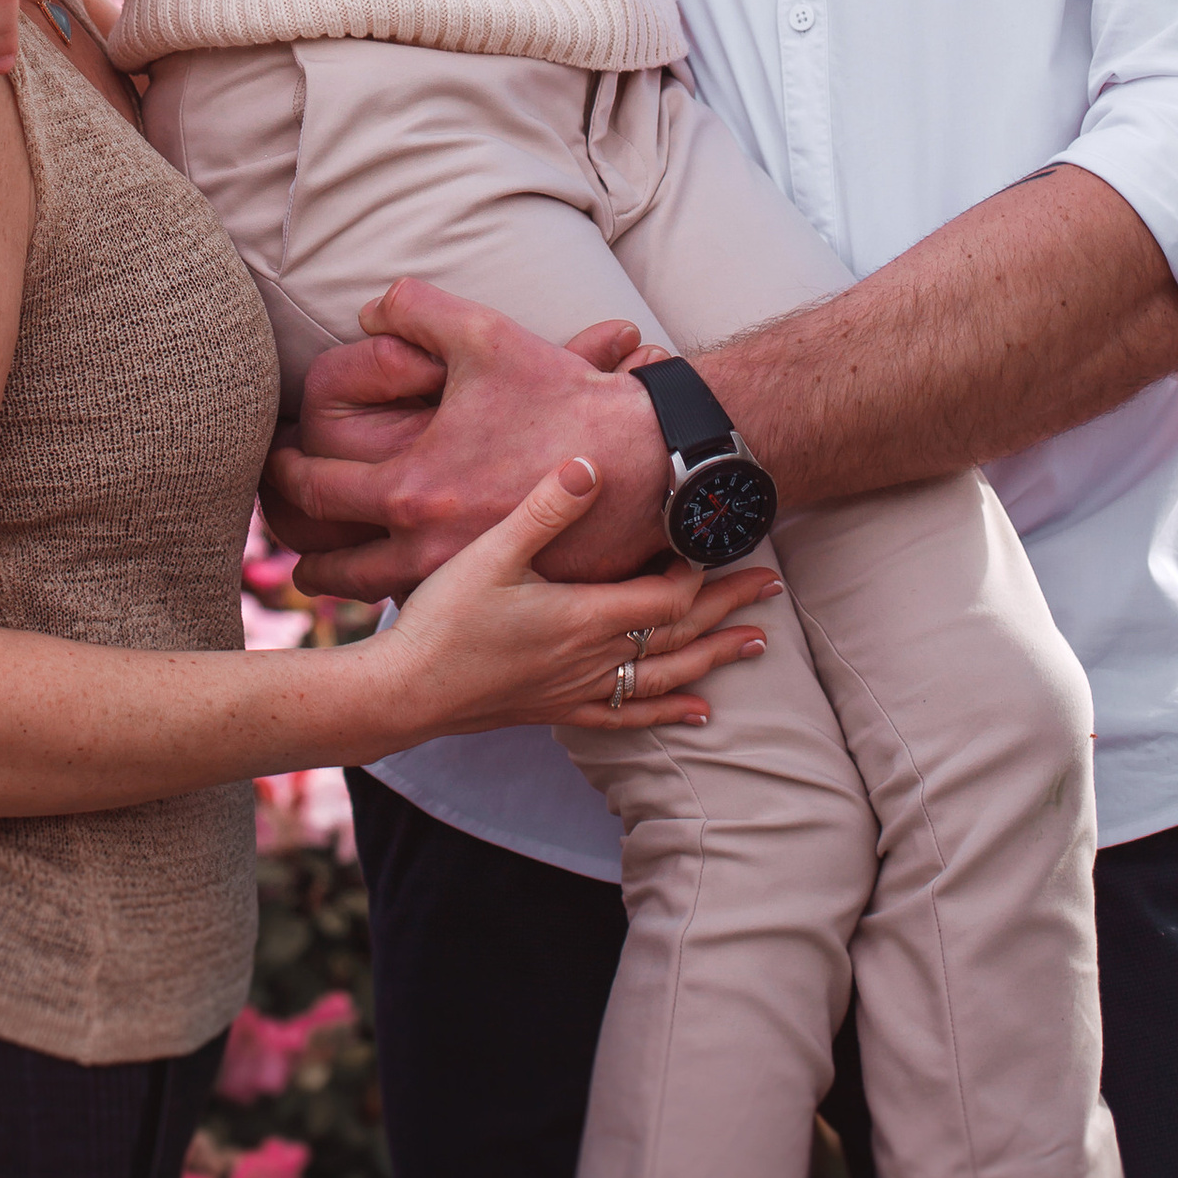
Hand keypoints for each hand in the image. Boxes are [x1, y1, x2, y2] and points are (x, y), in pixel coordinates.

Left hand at [265, 280, 671, 598]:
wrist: (645, 458)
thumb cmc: (561, 394)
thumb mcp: (482, 332)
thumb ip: (414, 307)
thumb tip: (369, 310)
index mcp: (412, 486)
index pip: (314, 490)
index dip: (284, 473)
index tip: (274, 464)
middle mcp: (427, 545)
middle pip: (330, 562)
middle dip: (298, 542)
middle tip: (282, 524)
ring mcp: (463, 577)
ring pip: (372, 595)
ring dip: (339, 577)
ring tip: (319, 565)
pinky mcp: (497, 591)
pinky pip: (424, 603)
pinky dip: (395, 591)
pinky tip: (388, 572)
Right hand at [367, 457, 778, 743]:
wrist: (404, 693)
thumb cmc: (444, 620)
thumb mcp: (490, 552)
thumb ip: (544, 509)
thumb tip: (591, 462)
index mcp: (583, 617)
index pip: (665, 598)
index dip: (697, 572)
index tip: (719, 542)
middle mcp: (591, 658)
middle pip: (679, 636)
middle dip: (728, 609)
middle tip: (773, 589)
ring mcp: (576, 688)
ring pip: (664, 677)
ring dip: (713, 658)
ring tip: (756, 645)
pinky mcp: (557, 709)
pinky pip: (629, 715)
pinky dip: (668, 711)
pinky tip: (697, 713)